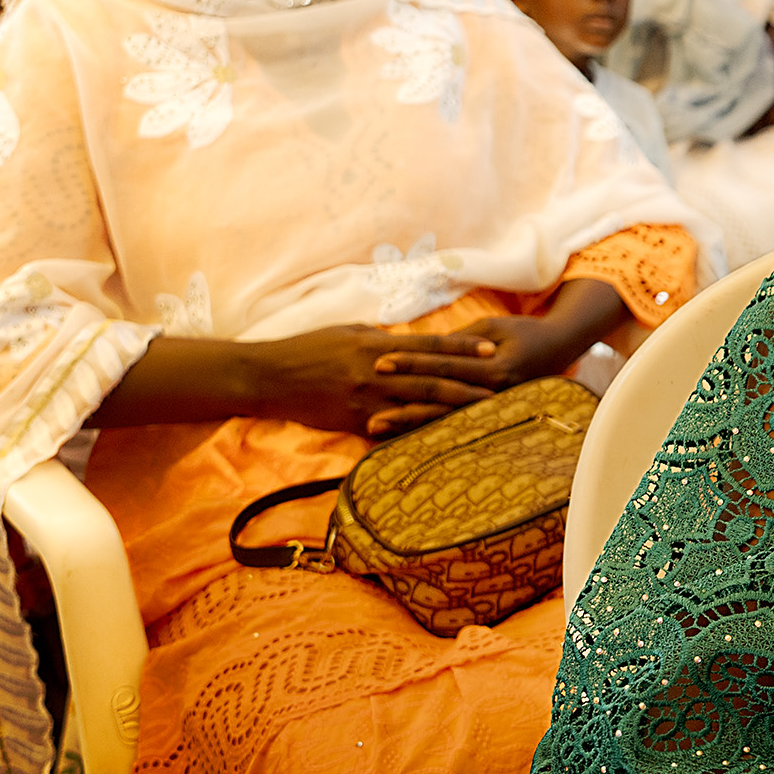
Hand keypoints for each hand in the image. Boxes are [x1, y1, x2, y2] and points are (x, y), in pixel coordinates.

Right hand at [243, 325, 499, 436]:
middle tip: (503, 388)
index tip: (491, 350)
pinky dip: (420, 434)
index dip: (462, 348)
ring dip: (453, 412)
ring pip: (419, 407)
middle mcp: (376, 372)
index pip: (429, 346)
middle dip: (470, 385)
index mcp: (377, 346)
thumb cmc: (309, 348)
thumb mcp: (349, 333)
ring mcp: (367, 401)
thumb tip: (411, 342)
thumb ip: (383, 339)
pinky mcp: (356, 423)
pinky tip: (444, 441)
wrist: (270, 377)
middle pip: (433, 379)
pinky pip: (395, 431)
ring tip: (483, 416)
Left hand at [358, 280, 625, 416]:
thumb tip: (420, 345)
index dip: (411, 362)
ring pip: (443, 419)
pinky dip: (426, 431)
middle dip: (400, 399)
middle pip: (440, 397)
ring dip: (407, 423)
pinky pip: (453, 427)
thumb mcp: (492, 327)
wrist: (562, 350)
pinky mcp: (492, 418)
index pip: (444, 364)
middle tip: (366, 401)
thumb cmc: (524, 332)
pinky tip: (399, 436)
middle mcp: (495, 392)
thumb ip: (458, 340)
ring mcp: (495, 409)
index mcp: (495, 366)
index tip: (379, 361)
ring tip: (373, 428)